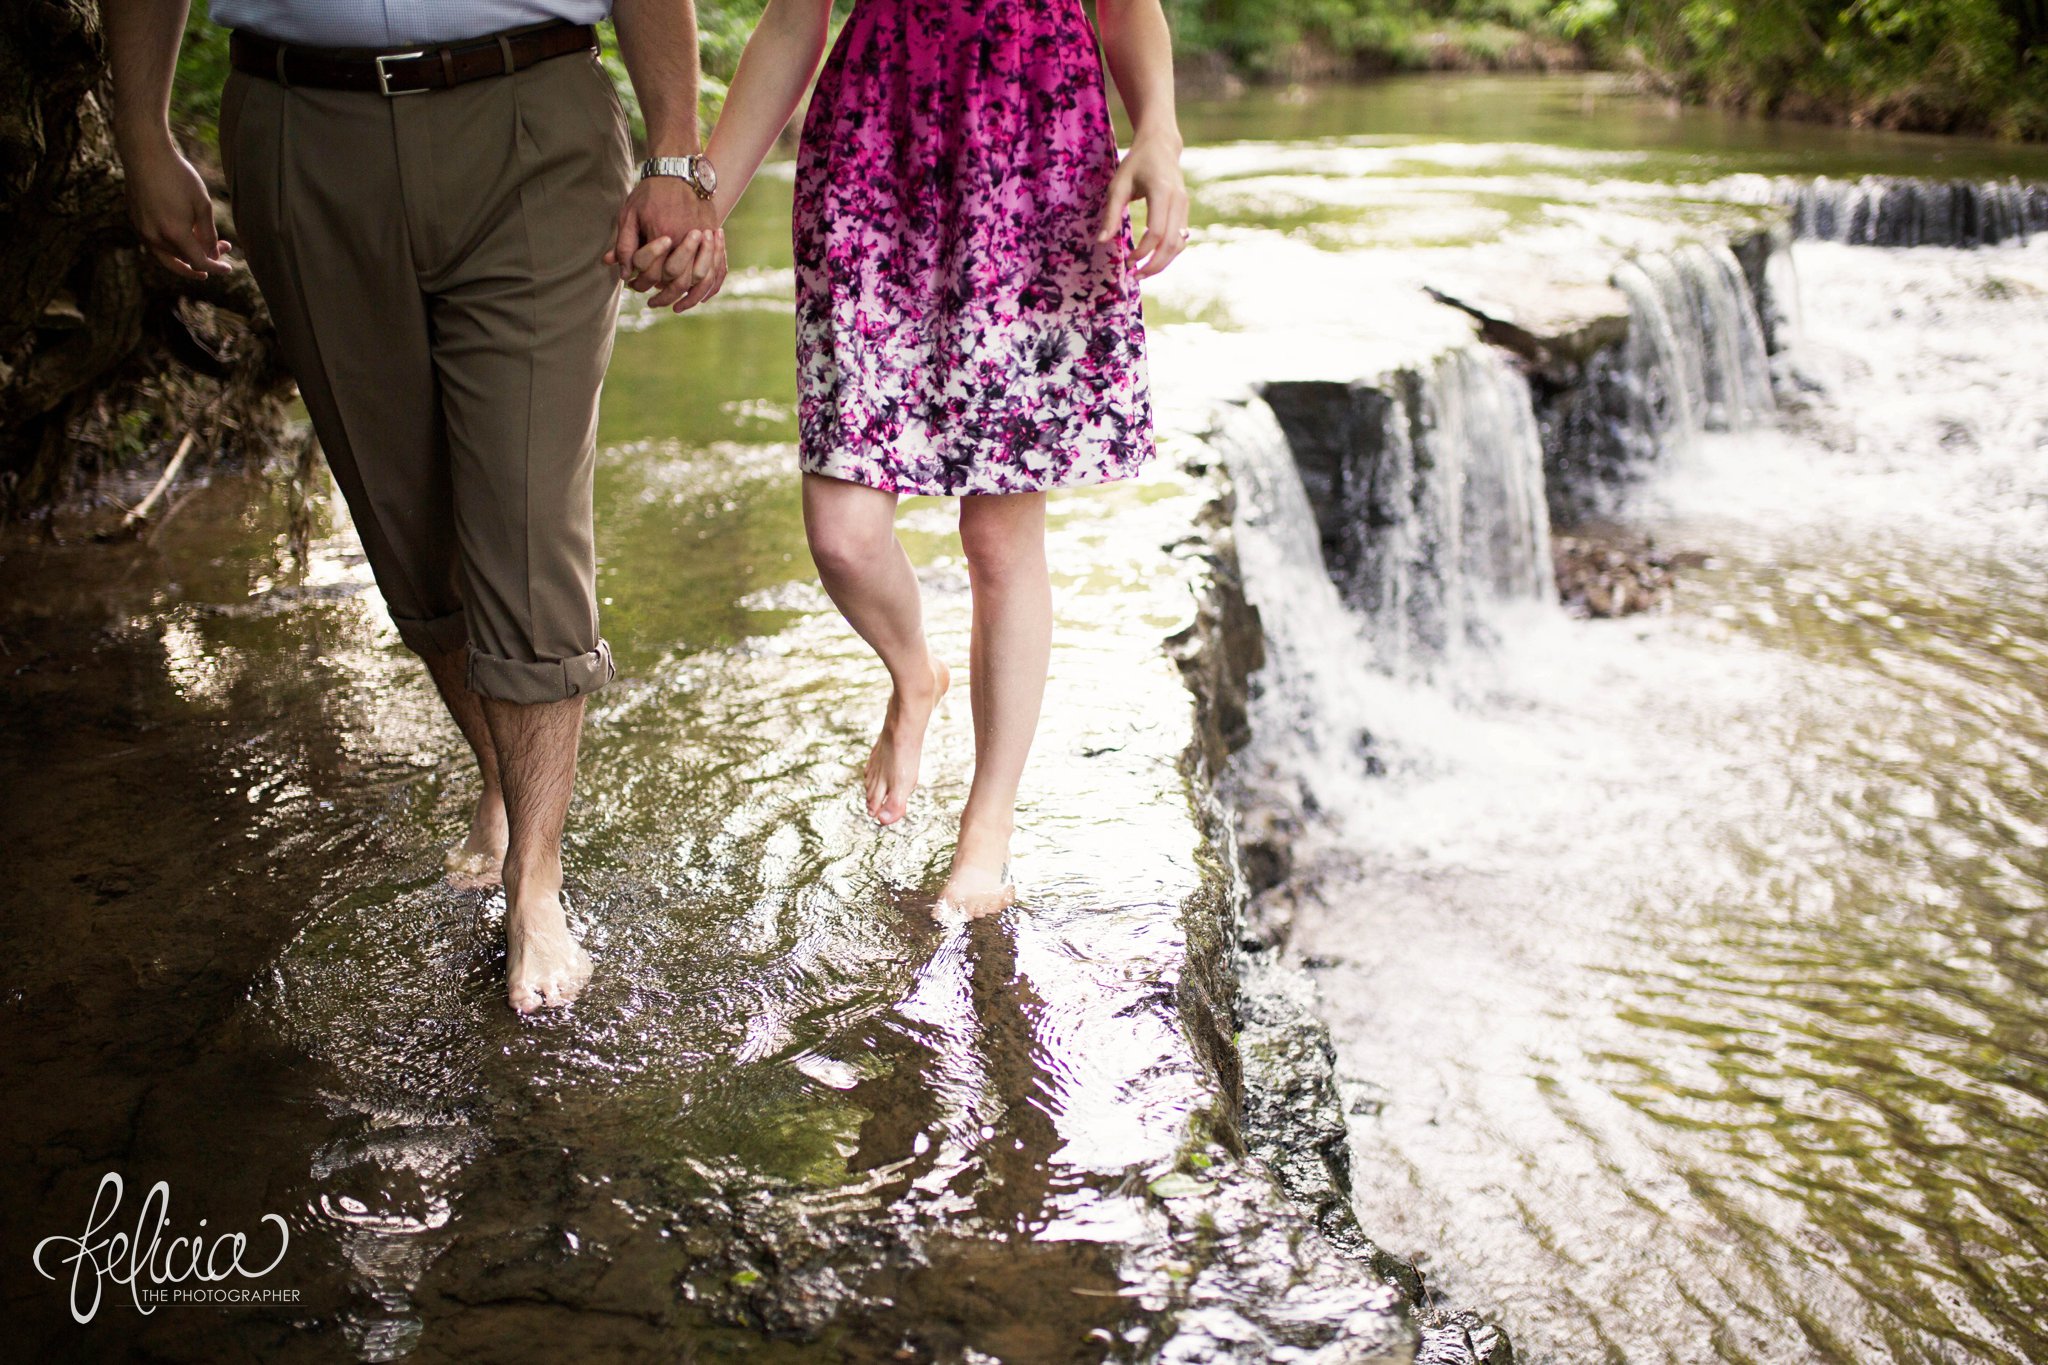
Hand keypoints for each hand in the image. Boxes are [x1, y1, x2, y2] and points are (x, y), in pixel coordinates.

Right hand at [123, 139, 231, 278]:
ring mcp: (141, 231)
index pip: (199, 263)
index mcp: (174, 233)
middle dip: (204, 260)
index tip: (229, 268)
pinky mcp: (135, 223)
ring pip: (168, 256)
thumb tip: (213, 255)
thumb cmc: (178, 176)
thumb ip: (209, 234)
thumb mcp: (202, 205)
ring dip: (188, 254)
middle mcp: (154, 237)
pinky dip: (173, 246)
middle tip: (221, 252)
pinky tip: (186, 234)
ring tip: (206, 242)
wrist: (145, 153)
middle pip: (184, 262)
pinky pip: (156, 244)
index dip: (216, 268)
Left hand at [604, 176, 726, 312]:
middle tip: (652, 303)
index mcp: (663, 233)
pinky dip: (710, 287)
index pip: (653, 272)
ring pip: (701, 279)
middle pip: (678, 280)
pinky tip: (700, 297)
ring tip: (676, 306)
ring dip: (688, 297)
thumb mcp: (629, 214)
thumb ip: (624, 243)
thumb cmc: (650, 193)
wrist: (680, 170)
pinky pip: (718, 270)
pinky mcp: (715, 237)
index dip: (642, 283)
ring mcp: (704, 238)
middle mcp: (686, 238)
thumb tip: (621, 271)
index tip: (634, 286)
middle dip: (664, 295)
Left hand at [1097, 129, 1188, 279]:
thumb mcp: (1118, 186)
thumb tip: (1101, 242)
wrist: (1160, 146)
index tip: (1127, 261)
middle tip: (1136, 277)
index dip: (1143, 251)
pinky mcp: (1185, 211)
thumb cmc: (1135, 164)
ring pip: (1180, 244)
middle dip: (1154, 265)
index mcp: (1162, 192)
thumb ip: (1111, 214)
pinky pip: (1181, 238)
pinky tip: (1153, 260)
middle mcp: (1178, 201)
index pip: (1156, 231)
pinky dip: (1168, 253)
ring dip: (1163, 263)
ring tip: (1143, 273)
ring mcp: (1185, 206)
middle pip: (1172, 243)